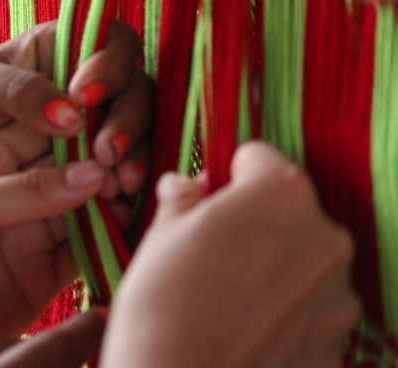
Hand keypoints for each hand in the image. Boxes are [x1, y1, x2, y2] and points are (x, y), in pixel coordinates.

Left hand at [0, 118, 107, 365]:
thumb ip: (26, 189)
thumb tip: (92, 173)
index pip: (42, 129)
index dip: (77, 125)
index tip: (106, 127)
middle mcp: (14, 188)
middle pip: (71, 165)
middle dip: (101, 160)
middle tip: (122, 164)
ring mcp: (32, 228)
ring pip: (86, 204)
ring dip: (111, 196)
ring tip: (131, 190)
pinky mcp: (46, 271)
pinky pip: (89, 247)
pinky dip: (112, 236)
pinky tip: (129, 223)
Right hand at [100, 142, 360, 366]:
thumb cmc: (165, 301)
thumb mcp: (162, 232)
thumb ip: (183, 198)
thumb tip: (185, 187)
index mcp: (282, 193)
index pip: (257, 157)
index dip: (224, 175)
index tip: (203, 199)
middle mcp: (325, 235)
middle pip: (286, 208)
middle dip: (252, 220)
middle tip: (209, 250)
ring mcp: (337, 293)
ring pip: (301, 258)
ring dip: (272, 264)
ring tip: (226, 294)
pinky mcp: (336, 341)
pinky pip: (307, 306)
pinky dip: (282, 309)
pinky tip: (244, 326)